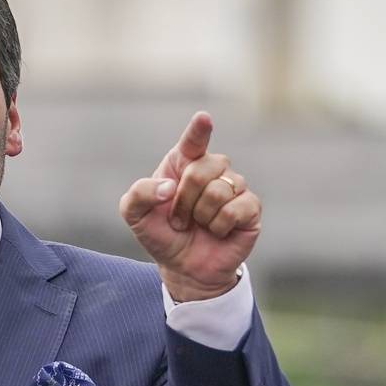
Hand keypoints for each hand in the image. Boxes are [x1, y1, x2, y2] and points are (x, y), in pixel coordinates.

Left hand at [118, 112, 261, 301]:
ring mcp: (234, 187)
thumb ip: (139, 194)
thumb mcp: (134, 215)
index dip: (199, 130)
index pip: (193, 141)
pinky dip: (220, 225)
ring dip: (201, 215)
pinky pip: (237, 208)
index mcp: (183, 163)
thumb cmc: (161, 234)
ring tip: (197, 225)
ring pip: (219, 190)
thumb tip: (169, 187)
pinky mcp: (250, 208)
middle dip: (184, 200)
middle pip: (203, 169)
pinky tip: (217, 231)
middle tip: (178, 219)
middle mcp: (212, 169)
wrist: (183, 267)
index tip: (203, 118)